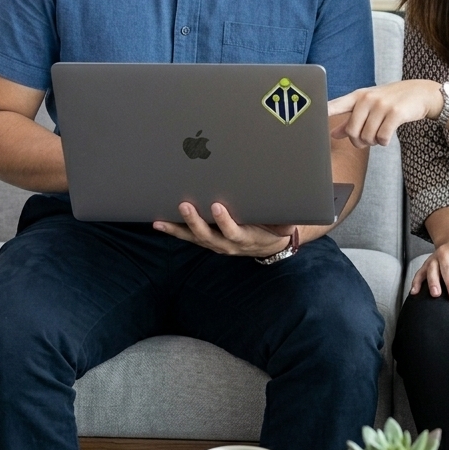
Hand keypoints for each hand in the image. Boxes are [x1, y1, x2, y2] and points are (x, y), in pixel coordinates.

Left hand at [154, 202, 295, 257]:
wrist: (271, 243)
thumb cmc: (276, 226)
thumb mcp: (283, 223)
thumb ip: (284, 220)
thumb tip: (290, 210)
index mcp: (247, 238)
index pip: (234, 232)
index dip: (225, 221)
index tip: (217, 206)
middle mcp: (229, 244)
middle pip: (209, 235)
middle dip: (195, 221)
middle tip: (185, 205)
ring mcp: (216, 244)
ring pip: (195, 238)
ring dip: (179, 227)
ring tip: (163, 219)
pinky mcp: (208, 241)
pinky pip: (189, 238)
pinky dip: (174, 230)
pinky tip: (158, 223)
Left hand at [328, 80, 442, 148]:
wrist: (421, 93)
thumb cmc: (391, 99)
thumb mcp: (369, 105)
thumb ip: (350, 119)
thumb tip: (333, 133)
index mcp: (357, 96)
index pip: (335, 105)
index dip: (322, 113)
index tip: (308, 118)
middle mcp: (367, 99)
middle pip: (352, 131)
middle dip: (359, 141)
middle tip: (367, 139)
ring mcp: (381, 105)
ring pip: (367, 136)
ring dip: (373, 142)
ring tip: (379, 134)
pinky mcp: (395, 113)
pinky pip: (382, 137)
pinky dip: (384, 142)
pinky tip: (387, 137)